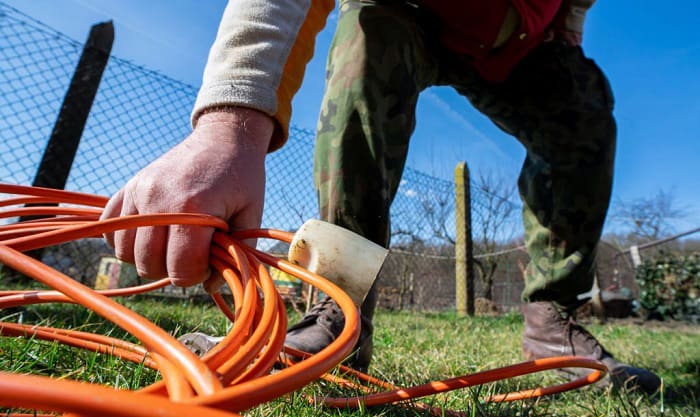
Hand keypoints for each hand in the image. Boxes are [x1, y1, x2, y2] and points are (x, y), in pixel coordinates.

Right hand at [100, 107, 272, 286]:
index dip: (197, 275)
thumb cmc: (243, 178)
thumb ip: (234, 255)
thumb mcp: (251, 215)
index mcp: (194, 208)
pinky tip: (149, 235)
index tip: (210, 260)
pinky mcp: (129, 186)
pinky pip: (109, 227)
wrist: (224, 138)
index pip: (180, 268)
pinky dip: (124, 239)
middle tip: (193, 253)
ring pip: (124, 251)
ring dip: (147, 258)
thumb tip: (209, 286)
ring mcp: (139, 191)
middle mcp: (159, 199)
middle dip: (172, 269)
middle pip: (148, 264)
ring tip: (172, 244)